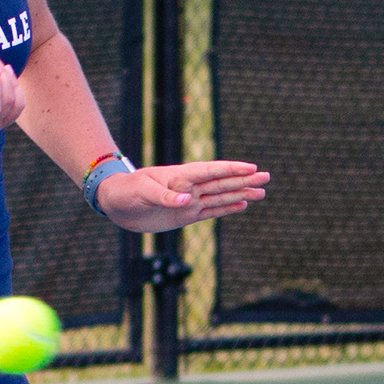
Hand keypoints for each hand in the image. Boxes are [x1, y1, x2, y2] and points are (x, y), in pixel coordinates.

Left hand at [96, 160, 268, 233]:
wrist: (116, 204)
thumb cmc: (127, 191)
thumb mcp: (143, 191)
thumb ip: (165, 196)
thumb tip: (186, 201)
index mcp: (180, 176)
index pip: (210, 171)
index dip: (230, 169)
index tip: (251, 168)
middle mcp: (188, 187)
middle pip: (221, 183)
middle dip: (243, 180)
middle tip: (266, 177)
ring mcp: (188, 201)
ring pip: (220, 197)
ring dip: (240, 194)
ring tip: (261, 192)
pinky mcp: (185, 216)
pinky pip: (210, 211)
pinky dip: (227, 208)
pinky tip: (242, 205)